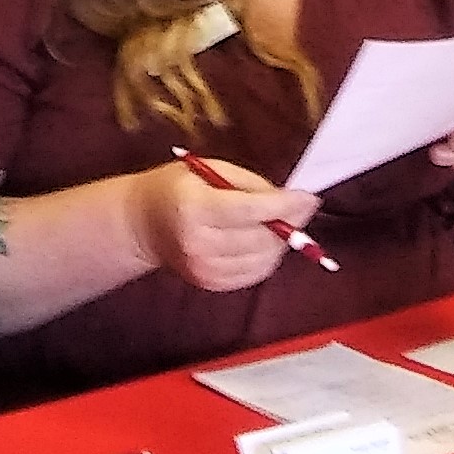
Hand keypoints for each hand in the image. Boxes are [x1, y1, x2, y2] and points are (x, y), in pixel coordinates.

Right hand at [136, 159, 320, 291]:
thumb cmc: (177, 187)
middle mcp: (198, 243)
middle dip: (291, 223)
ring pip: (262, 261)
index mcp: (194, 208)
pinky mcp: (209, 284)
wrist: (142, 225)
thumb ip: (248, 184)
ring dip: (282, 242)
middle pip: (260, 239)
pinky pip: (252, 275)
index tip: (311, 197)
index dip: (286, 205)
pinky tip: (267, 241)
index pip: (250, 211)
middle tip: (302, 206)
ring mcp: (202, 269)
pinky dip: (268, 258)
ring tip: (283, 222)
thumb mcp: (208, 169)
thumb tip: (289, 201)